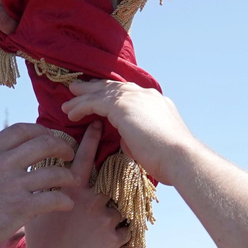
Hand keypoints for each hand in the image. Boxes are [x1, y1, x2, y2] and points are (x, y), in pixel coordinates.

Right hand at [0, 123, 79, 247]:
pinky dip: (64, 201)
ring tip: (73, 180)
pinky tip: (66, 205)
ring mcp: (14, 185)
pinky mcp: (21, 208)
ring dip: (68, 175)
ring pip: (54, 171)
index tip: (48, 137)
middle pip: (44, 143)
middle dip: (62, 146)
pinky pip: (53, 199)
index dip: (41, 130)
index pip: (22, 129)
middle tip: (69, 154)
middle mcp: (3, 163)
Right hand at [20, 123, 128, 247]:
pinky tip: (117, 238)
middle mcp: (91, 199)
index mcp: (70, 190)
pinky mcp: (115, 238)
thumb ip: (37, 192)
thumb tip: (32, 176)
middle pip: (110, 175)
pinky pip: (126, 230)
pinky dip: (123, 232)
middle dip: (117, 166)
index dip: (91, 139)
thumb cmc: (39, 244)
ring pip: (121, 203)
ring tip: (120, 210)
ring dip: (120, 205)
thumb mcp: (32, 212)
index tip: (99, 124)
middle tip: (125, 155)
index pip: (82, 156)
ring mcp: (105, 218)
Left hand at [62, 81, 198, 185]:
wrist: (180, 157)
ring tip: (67, 102)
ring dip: (82, 97)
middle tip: (77, 88)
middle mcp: (146, 95)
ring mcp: (134, 98)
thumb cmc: (171, 160)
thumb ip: (137, 137)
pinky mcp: (123, 106)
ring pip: (102, 92)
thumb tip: (125, 139)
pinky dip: (81, 106)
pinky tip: (71, 114)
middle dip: (94, 88)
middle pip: (114, 87)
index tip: (100, 96)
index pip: (129, 93)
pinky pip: (95, 102)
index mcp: (156, 103)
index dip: (112, 94)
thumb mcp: (153, 143)